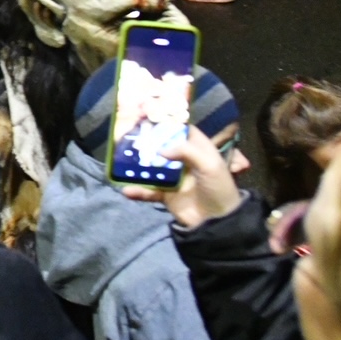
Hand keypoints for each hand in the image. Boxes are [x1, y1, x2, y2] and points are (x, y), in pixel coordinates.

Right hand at [122, 126, 243, 229]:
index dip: (170, 123)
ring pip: (151, 167)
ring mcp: (173, 178)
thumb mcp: (210, 165)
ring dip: (138, 165)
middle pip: (163, 147)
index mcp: (198, 150)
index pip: (183, 131)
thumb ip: (187, 151)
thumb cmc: (218, 189)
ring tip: (122, 160)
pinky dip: (138, 191)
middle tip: (129, 134)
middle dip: (147, 141)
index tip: (151, 115)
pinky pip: (148, 190)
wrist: (218, 224)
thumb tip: (160, 149)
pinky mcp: (166, 195)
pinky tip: (127, 190)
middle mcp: (184, 161)